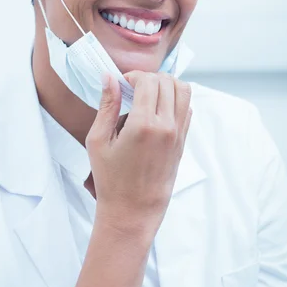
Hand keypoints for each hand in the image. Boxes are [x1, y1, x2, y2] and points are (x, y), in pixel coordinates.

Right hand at [85, 72, 191, 235]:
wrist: (133, 210)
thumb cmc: (111, 179)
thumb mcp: (98, 141)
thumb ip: (107, 106)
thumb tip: (109, 78)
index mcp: (143, 125)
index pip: (148, 81)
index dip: (133, 76)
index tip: (122, 85)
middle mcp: (166, 126)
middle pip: (166, 81)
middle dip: (148, 78)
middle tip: (132, 89)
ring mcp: (178, 134)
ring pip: (183, 90)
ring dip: (165, 84)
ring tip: (147, 95)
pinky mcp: (183, 140)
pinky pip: (187, 107)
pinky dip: (174, 99)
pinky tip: (156, 109)